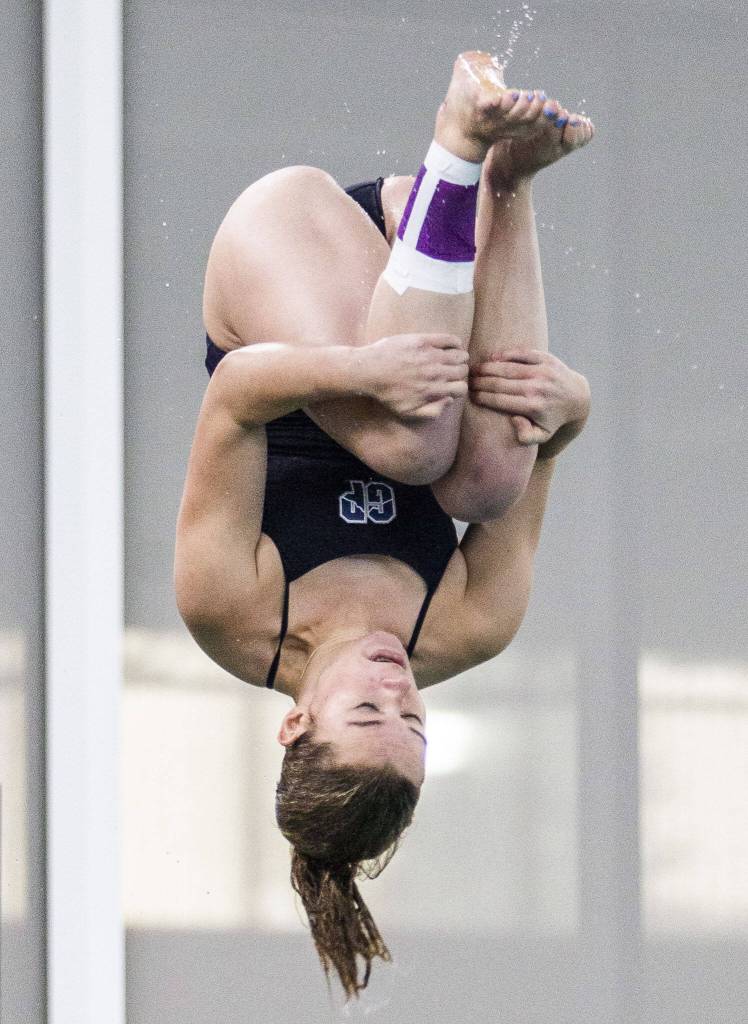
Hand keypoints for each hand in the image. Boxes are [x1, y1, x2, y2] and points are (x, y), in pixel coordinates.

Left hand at [360, 333, 468, 419]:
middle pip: (462, 371)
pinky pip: (449, 339)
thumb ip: (432, 411)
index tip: (451, 385)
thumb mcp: (407, 412)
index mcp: (433, 391)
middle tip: (452, 371)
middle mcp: (436, 373)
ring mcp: (431, 355)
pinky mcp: (424, 341)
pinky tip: (452, 345)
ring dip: (460, 357)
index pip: (461, 388)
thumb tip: (449, 400)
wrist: (368, 371)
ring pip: (460, 355)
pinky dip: (455, 342)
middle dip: (460, 372)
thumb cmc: (387, 393)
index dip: (458, 388)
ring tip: (453, 358)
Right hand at [469, 348, 589, 449]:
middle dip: (480, 382)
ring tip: (474, 369)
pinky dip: (505, 355)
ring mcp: (542, 371)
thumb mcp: (542, 435)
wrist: (577, 397)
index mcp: (533, 407)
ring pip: (507, 367)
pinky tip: (492, 358)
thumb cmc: (553, 418)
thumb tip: (513, 420)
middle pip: (499, 383)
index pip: (499, 400)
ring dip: (487, 367)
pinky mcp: (546, 358)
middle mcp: (537, 388)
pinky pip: (521, 354)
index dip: (481, 397)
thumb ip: (526, 437)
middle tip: (467, 382)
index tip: (470, 395)